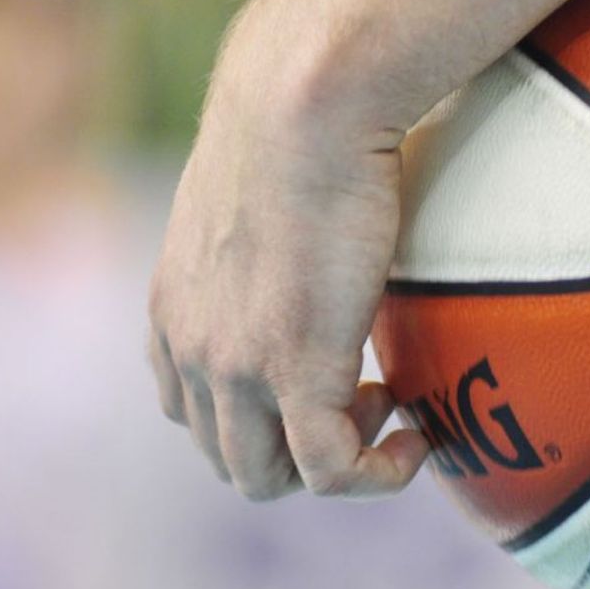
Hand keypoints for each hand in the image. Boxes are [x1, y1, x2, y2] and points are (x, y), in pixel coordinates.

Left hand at [147, 0, 428, 500]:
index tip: (322, 380)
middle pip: (230, 459)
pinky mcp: (292, 371)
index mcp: (174, 313)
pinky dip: (375, 474)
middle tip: (364, 396)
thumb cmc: (296, 133)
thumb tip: (313, 255)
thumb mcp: (252, 208)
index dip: (260, 418)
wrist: (303, 110)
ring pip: (267, 478)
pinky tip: (415, 440)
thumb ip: (260, 254)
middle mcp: (191, 350)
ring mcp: (234, 367)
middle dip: (298, 451)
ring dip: (334, 464)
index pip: (189, 412)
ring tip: (388, 409)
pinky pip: (329, 471)